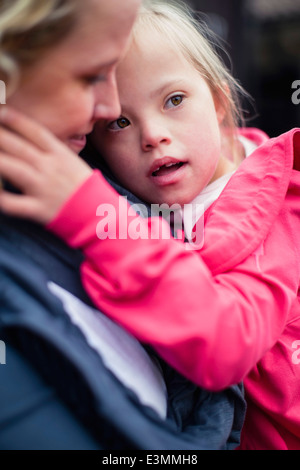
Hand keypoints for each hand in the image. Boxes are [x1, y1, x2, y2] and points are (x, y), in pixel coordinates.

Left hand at [0, 106, 92, 223]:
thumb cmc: (87, 189)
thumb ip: (54, 151)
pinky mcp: (38, 209)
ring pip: (11, 168)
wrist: (100, 215)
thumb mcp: (74, 163)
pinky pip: (12, 203)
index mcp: (60, 155)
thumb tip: (35, 140)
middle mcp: (50, 168)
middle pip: (18, 146)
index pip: (35, 131)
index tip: (0, 110)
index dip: (15, 119)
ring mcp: (43, 188)